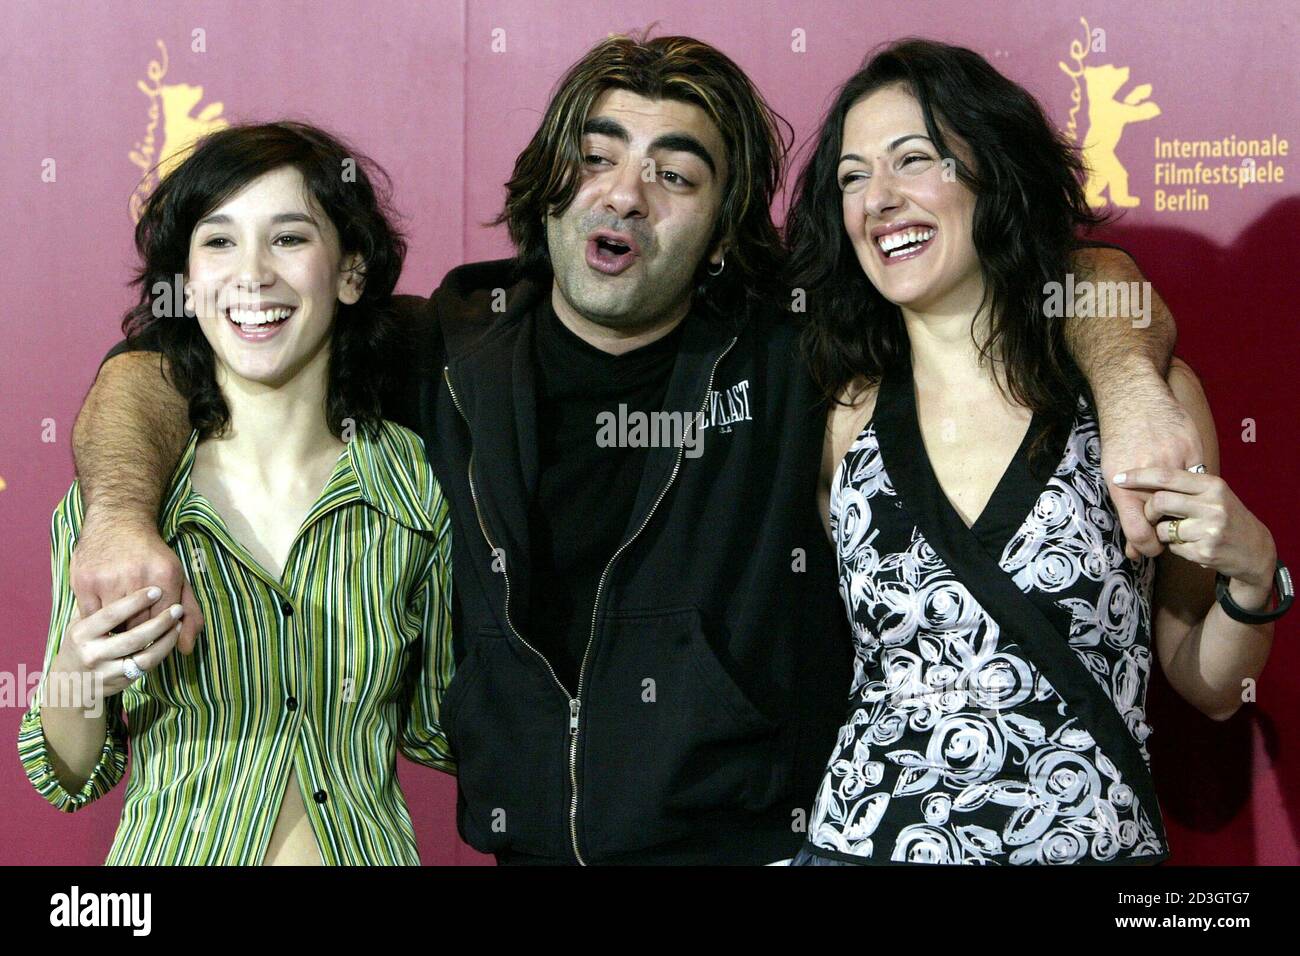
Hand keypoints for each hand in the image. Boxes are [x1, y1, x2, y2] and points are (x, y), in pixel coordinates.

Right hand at [48, 586, 183, 705]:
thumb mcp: (86, 620)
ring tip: (178, 622)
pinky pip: (147, 667)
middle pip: (133, 637)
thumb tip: (143, 592)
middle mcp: (90, 653)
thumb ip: (108, 607)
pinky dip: (163, 651)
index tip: (156, 590)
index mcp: (81, 632)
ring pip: (145, 655)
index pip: (111, 614)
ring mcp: (104, 671)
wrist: (70, 681)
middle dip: (160, 622)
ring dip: (167, 639)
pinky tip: (171, 637)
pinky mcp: (117, 684)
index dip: (135, 602)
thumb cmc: (85, 639)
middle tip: (176, 608)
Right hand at [70, 507, 203, 653]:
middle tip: (137, 627)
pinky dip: (98, 621)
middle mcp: (137, 577)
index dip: (160, 633)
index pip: (164, 624)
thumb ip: (190, 613)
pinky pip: (91, 617)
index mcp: (166, 576)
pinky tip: (105, 614)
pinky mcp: (84, 581)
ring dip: (118, 628)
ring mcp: (107, 579)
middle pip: (139, 627)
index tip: (156, 633)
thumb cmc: (153, 556)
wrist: (119, 521)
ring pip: (114, 624)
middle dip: (140, 631)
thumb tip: (186, 649)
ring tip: (122, 621)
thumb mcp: (178, 578)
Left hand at [1096, 364, 1203, 560]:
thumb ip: (1125, 513)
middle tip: (1157, 523)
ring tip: (1171, 503)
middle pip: (1162, 522)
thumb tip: (1135, 550)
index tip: (1147, 549)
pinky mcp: (1194, 450)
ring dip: (1179, 512)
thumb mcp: (1111, 476)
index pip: (1140, 532)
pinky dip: (1193, 490)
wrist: (1133, 398)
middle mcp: (1149, 475)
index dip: (1145, 547)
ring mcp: (1174, 462)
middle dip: (1160, 530)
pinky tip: (1185, 485)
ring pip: (1184, 505)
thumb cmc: (1117, 441)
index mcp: (1122, 485)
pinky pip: (1197, 484)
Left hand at [1115, 467, 1277, 602]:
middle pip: (1159, 502)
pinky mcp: (1205, 551)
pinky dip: (1176, 548)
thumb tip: (1140, 482)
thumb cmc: (1225, 517)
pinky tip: (1193, 545)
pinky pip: (1173, 548)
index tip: (1119, 478)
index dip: (1139, 477)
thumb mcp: (1213, 495)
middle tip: (1152, 517)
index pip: (1167, 476)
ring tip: (1180, 533)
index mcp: (1212, 485)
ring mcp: (1210, 529)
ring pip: (1162, 529)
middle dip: (1148, 511)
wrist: (1255, 550)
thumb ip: (1184, 487)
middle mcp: (1212, 505)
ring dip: (1163, 533)